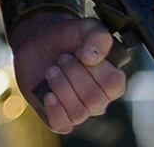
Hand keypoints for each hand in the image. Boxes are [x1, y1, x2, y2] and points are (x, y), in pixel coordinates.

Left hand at [9, 11, 126, 133]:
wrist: (39, 42)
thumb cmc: (69, 36)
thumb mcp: (87, 27)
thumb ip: (97, 37)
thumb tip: (92, 58)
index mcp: (112, 79)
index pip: (114, 85)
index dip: (96, 70)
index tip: (81, 53)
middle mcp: (99, 99)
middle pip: (94, 99)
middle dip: (73, 74)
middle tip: (63, 58)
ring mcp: (80, 110)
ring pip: (78, 112)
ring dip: (61, 87)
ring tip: (51, 70)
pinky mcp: (60, 118)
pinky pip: (62, 125)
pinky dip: (54, 110)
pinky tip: (47, 94)